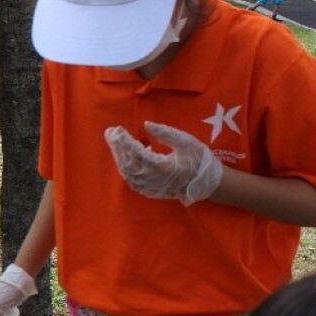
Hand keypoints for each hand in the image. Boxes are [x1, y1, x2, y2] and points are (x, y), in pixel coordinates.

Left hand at [104, 121, 221, 204]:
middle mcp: (151, 179)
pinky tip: (127, 153)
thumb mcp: (186, 142)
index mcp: (161, 167)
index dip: (125, 141)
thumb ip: (165, 133)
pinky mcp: (147, 190)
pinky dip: (125, 165)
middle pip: (126, 161)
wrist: (204, 184)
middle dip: (117, 146)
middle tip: (111, 131)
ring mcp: (147, 187)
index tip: (118, 129)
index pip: (136, 152)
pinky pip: (130, 178)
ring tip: (115, 140)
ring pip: (126, 171)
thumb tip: (147, 124)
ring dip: (119, 155)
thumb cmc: (198, 160)